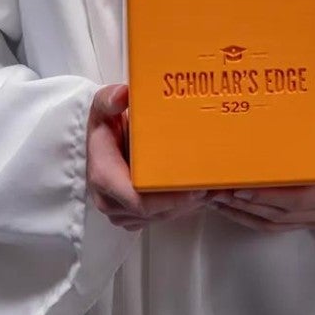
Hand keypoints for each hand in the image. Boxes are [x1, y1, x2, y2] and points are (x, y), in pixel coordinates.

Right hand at [85, 84, 208, 232]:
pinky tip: (200, 194)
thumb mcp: (103, 107)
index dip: (171, 199)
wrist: (100, 143)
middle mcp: (110, 202)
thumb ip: (109, 99)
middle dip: (187, 202)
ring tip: (213, 188)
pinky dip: (181, 208)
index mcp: (104, 178)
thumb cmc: (106, 125)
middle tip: (214, 185)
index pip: (140, 201)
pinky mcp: (132, 217)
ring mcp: (121, 213)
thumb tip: (123, 96)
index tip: (197, 188)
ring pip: (161, 217)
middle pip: (156, 212)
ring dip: (188, 206)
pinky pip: (160, 218)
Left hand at [210, 85, 314, 232]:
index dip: (271, 196)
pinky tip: (227, 206)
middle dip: (247, 203)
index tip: (244, 187)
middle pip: (282, 213)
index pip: (302, 198)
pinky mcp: (305, 220)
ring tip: (213, 197)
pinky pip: (274, 225)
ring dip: (242, 213)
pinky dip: (249, 218)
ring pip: (274, 222)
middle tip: (217, 188)